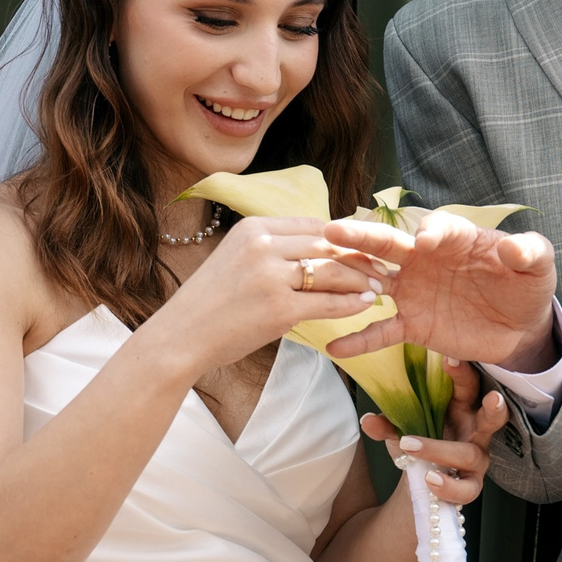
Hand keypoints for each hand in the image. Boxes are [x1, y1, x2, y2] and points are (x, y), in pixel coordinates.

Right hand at [148, 216, 380, 376]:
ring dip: (360, 280)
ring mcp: (271, 277)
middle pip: (327, 245)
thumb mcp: (235, 258)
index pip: (312, 225)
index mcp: (253, 228)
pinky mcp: (279, 309)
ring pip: (332, 272)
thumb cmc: (210, 303)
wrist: (181, 336)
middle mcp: (263, 245)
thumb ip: (272, 249)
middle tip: (380, 268)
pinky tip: (364, 306)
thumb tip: (316, 249)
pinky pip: (328, 303)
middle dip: (358, 258)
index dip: (341, 239)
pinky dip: (350, 304)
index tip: (361, 249)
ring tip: (377, 287)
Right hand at [320, 211, 557, 364]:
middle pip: (389, 244)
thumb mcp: (539, 268)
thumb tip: (516, 249)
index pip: (438, 227)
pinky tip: (336, 348)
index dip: (431, 231)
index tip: (424, 241)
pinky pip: (382, 331)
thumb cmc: (527, 287)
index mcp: (456, 239)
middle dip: (362, 236)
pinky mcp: (414, 324)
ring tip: (319, 276)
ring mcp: (415, 291)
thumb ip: (531, 253)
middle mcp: (426, 259)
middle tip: (334, 230)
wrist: (521, 327)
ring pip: (374, 280)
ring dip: (348, 277)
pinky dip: (360, 339)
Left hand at [358, 360, 503, 506]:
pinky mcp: (471, 485)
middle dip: (495, 408)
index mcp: (462, 407)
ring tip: (410, 447)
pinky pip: (466, 489)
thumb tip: (368, 420)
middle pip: (493, 417)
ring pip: (469, 454)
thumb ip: (387, 423)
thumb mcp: (401, 429)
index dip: (462, 372)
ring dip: (439, 450)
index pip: (468, 385)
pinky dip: (448, 486)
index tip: (448, 359)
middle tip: (492, 398)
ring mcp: (477, 459)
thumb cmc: (419, 442)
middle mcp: (475, 431)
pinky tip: (430, 479)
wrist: (419, 482)